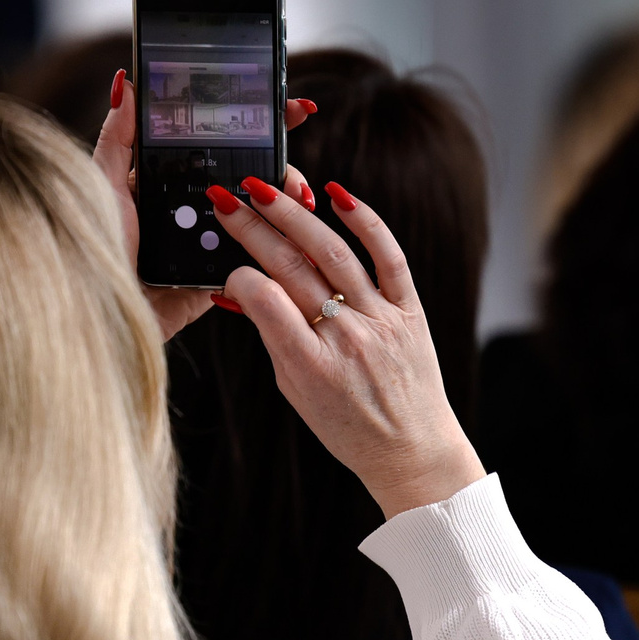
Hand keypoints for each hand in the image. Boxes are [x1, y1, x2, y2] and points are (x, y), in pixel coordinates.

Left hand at [91, 68, 313, 339]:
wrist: (97, 307)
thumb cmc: (92, 244)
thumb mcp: (104, 183)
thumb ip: (119, 136)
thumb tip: (127, 82)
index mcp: (173, 178)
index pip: (224, 142)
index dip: (261, 121)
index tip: (292, 107)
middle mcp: (198, 205)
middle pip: (254, 175)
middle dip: (284, 163)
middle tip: (294, 164)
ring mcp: (213, 240)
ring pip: (264, 215)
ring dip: (287, 204)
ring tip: (297, 199)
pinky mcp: (221, 275)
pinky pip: (258, 258)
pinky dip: (281, 245)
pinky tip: (297, 233)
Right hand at [204, 176, 484, 518]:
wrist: (411, 449)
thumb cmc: (348, 426)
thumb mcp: (294, 391)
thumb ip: (271, 337)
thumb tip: (240, 290)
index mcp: (310, 366)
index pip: (263, 301)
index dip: (239, 276)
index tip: (228, 268)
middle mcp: (346, 338)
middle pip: (290, 267)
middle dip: (252, 227)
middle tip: (227, 198)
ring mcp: (380, 320)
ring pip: (332, 252)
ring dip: (294, 214)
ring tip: (265, 189)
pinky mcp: (410, 310)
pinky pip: (388, 256)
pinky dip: (365, 221)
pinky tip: (337, 196)